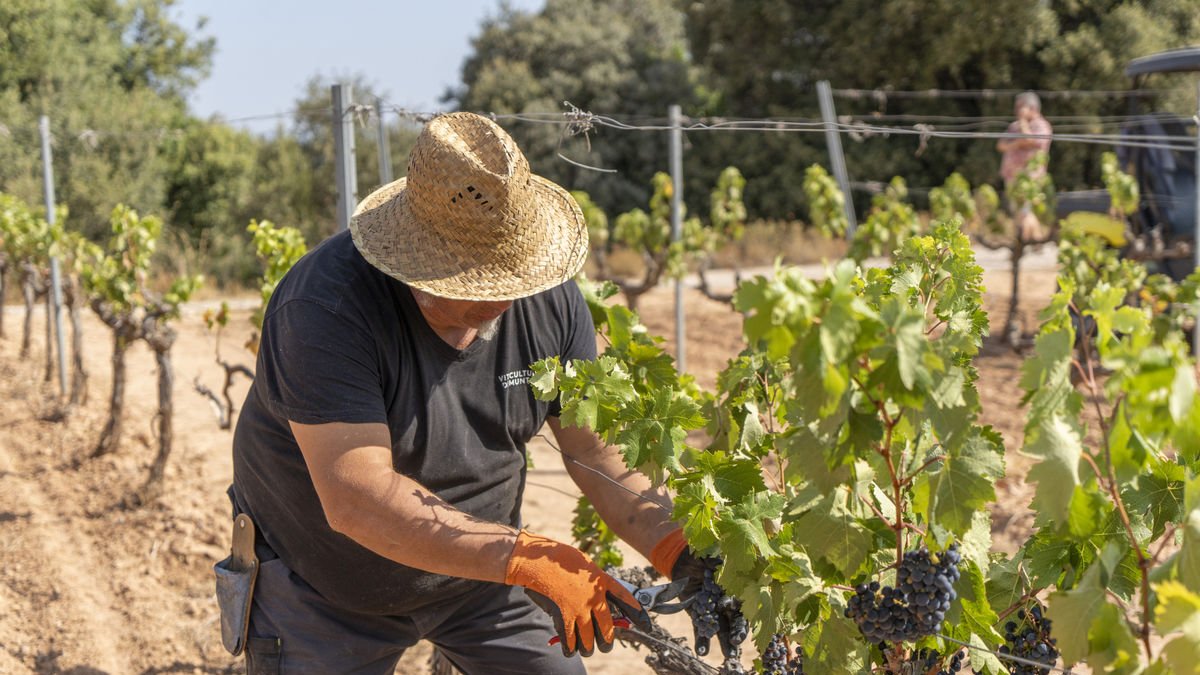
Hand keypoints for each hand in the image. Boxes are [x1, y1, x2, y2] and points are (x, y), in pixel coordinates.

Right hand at [505, 530, 648, 656]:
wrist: (539, 560)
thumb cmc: (559, 559)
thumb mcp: (584, 565)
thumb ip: (593, 582)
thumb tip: (597, 599)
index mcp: (602, 581)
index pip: (626, 600)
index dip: (638, 614)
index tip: (647, 625)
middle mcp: (595, 597)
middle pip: (607, 628)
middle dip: (607, 641)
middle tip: (605, 646)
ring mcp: (580, 608)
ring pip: (589, 639)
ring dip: (587, 647)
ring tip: (586, 650)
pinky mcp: (564, 616)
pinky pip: (570, 639)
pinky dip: (570, 647)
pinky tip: (570, 649)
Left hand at [650, 530, 746, 658]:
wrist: (682, 555)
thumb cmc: (706, 550)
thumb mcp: (720, 552)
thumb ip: (732, 560)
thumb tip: (748, 560)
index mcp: (739, 588)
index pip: (747, 605)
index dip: (744, 613)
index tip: (739, 619)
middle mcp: (728, 603)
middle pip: (736, 622)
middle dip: (737, 633)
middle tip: (735, 644)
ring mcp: (714, 610)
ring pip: (722, 630)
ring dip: (725, 644)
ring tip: (727, 657)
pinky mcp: (698, 614)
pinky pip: (701, 629)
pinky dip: (702, 641)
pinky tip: (701, 651)